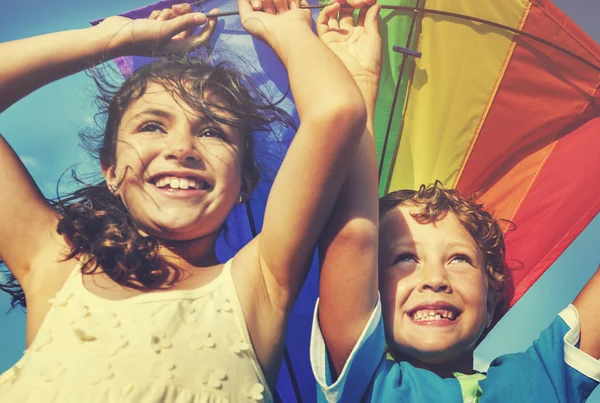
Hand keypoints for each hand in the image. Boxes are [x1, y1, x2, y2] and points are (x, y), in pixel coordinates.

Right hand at [99, 3, 217, 56]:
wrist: (114, 36)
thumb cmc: (139, 36)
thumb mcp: (164, 29)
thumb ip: (184, 23)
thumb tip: (203, 18)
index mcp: (178, 49)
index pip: (201, 39)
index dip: (210, 27)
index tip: (214, 12)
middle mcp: (173, 44)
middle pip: (189, 27)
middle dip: (186, 15)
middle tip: (179, 7)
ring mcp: (163, 36)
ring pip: (176, 20)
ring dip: (171, 14)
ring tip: (161, 15)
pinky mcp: (154, 28)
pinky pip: (164, 18)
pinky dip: (160, 15)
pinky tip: (151, 18)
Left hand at [238, 0, 311, 43]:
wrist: (287, 31)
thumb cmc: (266, 29)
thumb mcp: (246, 19)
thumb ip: (243, 4)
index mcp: (264, 14)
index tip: (258, 7)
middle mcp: (275, 10)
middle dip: (267, 0)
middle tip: (271, 13)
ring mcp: (288, 7)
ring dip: (280, 1)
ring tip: (283, 13)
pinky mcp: (300, 4)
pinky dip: (292, 0)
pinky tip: (293, 9)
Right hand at [316, 1, 381, 95]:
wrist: (358, 79)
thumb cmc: (370, 62)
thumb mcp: (374, 38)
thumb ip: (372, 20)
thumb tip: (375, 5)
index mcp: (362, 33)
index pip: (360, 12)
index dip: (364, 3)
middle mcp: (348, 33)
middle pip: (346, 11)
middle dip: (350, 1)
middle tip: (356, 0)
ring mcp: (336, 36)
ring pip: (333, 14)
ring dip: (338, 3)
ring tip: (344, 0)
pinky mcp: (326, 40)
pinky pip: (322, 22)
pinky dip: (327, 11)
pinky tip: (335, 6)